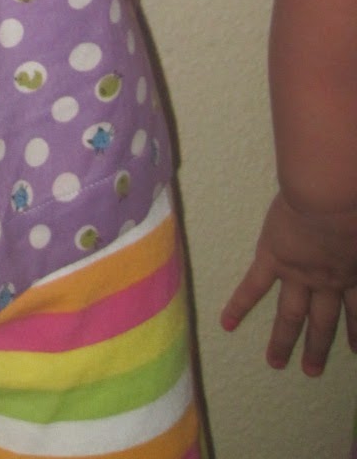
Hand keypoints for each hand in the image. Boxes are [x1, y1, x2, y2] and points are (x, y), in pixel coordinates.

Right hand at [222, 192, 356, 374]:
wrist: (330, 199)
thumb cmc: (353, 205)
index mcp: (353, 273)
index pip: (356, 311)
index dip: (356, 332)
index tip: (355, 351)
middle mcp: (327, 283)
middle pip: (323, 322)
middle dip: (318, 347)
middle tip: (312, 371)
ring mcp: (298, 274)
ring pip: (291, 314)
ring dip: (284, 340)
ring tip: (276, 363)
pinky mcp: (273, 260)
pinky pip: (254, 287)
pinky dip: (239, 305)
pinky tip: (227, 323)